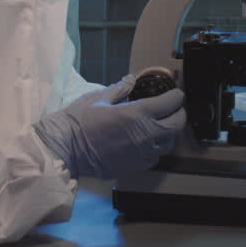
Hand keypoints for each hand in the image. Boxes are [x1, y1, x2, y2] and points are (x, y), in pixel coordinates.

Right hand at [34, 75, 185, 179]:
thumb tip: (131, 79)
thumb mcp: (99, 98)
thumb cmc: (79, 121)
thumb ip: (120, 89)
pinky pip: (154, 158)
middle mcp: (145, 134)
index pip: (170, 103)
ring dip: (169, 133)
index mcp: (137, 114)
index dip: (176, 97)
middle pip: (176, 125)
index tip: (176, 94)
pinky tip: (148, 143)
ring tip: (162, 126)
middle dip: (180, 114)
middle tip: (176, 109)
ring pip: (168, 144)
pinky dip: (156, 149)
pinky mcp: (134, 167)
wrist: (66, 148)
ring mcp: (141, 153)